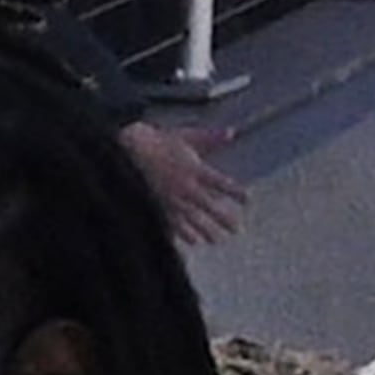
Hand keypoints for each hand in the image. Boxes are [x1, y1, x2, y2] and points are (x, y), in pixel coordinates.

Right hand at [118, 119, 248, 245]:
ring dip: (206, 230)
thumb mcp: (186, 136)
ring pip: (192, 219)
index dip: (235, 192)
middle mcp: (185, 186)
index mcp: (194, 169)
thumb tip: (231, 132)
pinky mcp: (158, 206)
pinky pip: (174, 224)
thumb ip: (210, 138)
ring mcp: (171, 199)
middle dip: (223, 218)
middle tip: (237, 229)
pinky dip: (184, 233)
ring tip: (217, 240)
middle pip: (209, 206)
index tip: (247, 199)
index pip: (220, 183)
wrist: (127, 150)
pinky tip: (194, 241)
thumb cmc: (158, 141)